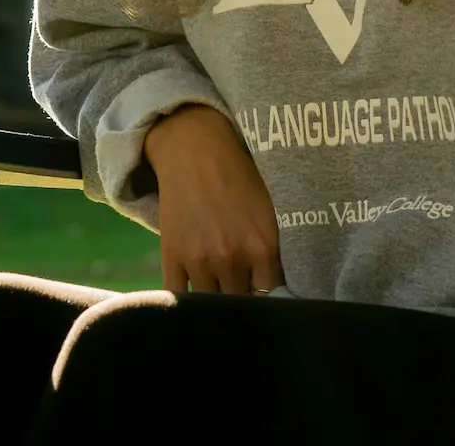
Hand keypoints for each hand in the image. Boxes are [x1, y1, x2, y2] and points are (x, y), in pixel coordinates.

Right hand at [142, 105, 283, 294]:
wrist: (195, 148)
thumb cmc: (240, 175)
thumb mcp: (270, 211)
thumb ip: (276, 250)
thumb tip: (282, 290)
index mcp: (264, 246)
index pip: (272, 298)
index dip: (270, 303)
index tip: (267, 301)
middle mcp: (233, 258)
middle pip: (241, 304)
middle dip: (244, 305)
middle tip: (243, 299)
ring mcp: (200, 260)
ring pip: (212, 304)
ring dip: (217, 302)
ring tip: (220, 296)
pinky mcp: (172, 257)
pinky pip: (178, 297)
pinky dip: (187, 303)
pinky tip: (195, 296)